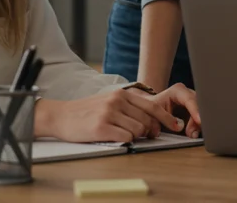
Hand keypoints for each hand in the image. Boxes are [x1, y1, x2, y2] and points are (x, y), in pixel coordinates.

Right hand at [36, 87, 185, 143]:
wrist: (60, 115)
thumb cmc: (86, 112)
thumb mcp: (110, 102)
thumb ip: (129, 107)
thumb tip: (152, 121)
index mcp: (122, 94)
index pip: (152, 106)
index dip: (166, 118)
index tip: (175, 126)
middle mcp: (117, 101)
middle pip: (148, 120)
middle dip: (150, 131)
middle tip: (148, 136)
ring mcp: (109, 113)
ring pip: (138, 130)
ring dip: (134, 136)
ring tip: (121, 134)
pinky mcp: (101, 127)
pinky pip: (126, 138)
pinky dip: (124, 141)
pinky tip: (114, 137)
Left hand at [147, 83, 202, 138]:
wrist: (150, 108)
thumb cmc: (151, 107)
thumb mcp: (154, 111)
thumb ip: (166, 118)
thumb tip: (180, 126)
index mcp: (178, 90)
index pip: (190, 99)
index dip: (195, 110)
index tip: (199, 121)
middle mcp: (187, 94)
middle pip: (198, 106)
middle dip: (197, 120)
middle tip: (192, 133)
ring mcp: (192, 102)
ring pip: (201, 113)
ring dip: (198, 125)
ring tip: (191, 135)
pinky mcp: (194, 110)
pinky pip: (199, 118)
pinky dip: (197, 127)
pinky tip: (192, 133)